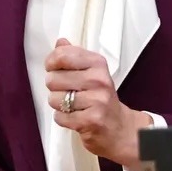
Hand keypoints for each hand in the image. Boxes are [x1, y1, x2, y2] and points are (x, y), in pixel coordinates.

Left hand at [45, 38, 151, 170]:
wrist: (120, 128)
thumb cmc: (102, 99)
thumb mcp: (93, 73)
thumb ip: (75, 56)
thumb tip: (60, 42)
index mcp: (98, 64)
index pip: (63, 55)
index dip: (51, 63)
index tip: (53, 68)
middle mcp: (99, 80)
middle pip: (54, 78)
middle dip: (55, 88)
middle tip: (67, 92)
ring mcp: (96, 101)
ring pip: (55, 99)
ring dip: (59, 105)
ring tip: (72, 106)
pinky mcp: (91, 120)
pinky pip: (60, 117)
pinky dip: (63, 119)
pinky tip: (75, 117)